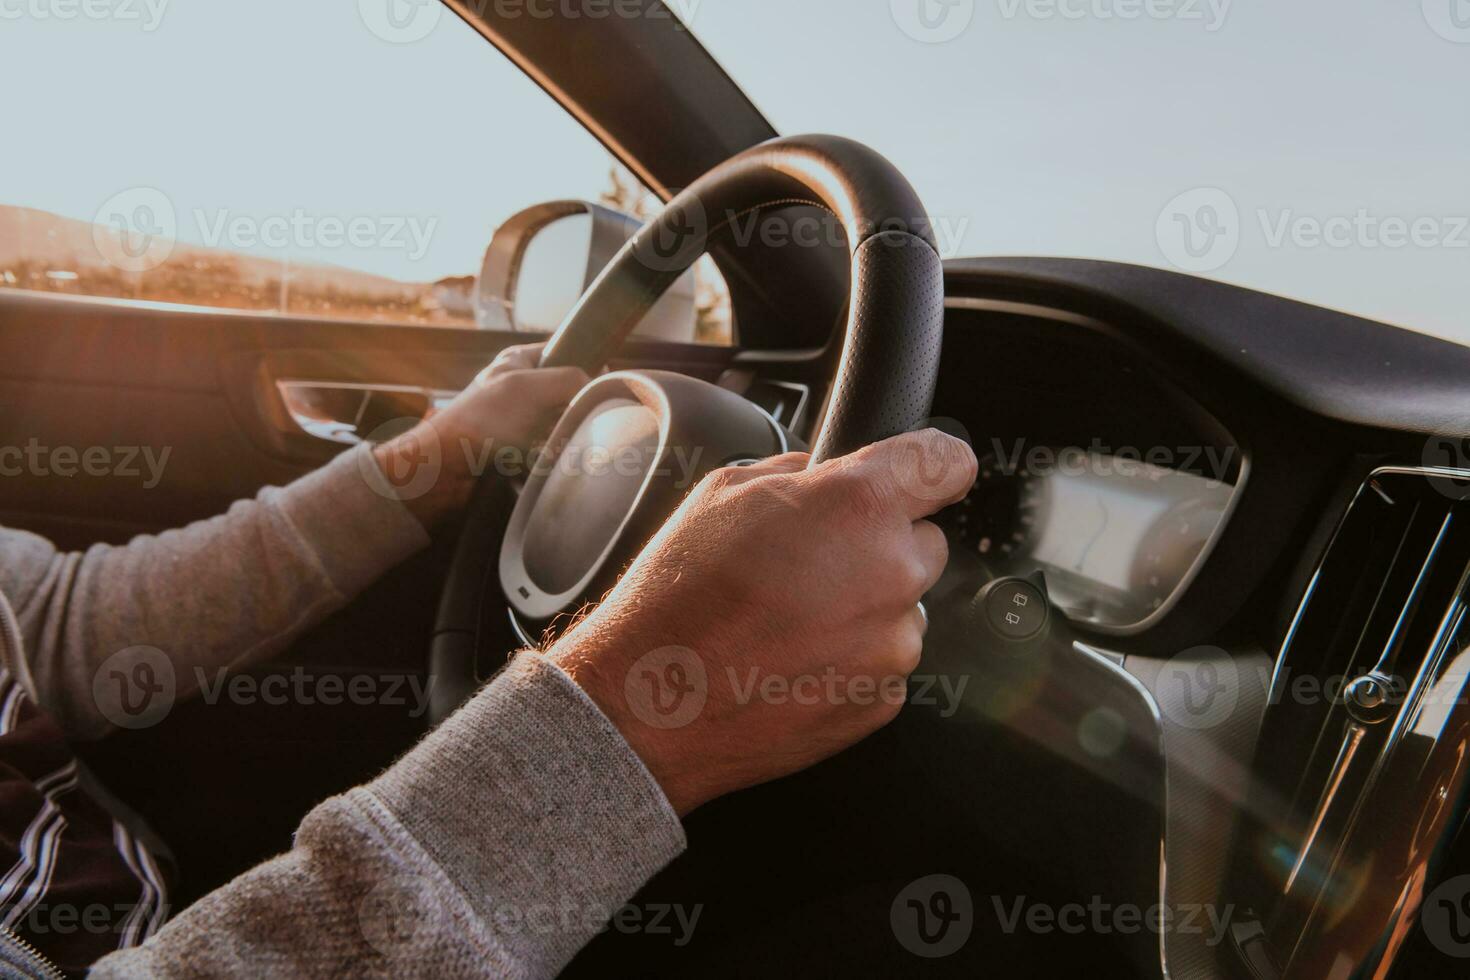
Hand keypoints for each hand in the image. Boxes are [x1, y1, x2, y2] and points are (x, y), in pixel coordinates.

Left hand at [373, 343, 586, 526]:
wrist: (445, 469)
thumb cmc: (478, 422)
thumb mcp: (526, 387)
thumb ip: (567, 379)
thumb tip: (594, 389)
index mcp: (518, 361)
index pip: (566, 352)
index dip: (586, 365)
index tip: (600, 383)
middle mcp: (520, 387)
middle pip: (568, 392)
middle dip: (575, 407)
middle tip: (577, 418)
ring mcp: (520, 419)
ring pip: (562, 423)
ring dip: (564, 435)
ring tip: (558, 444)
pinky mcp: (520, 449)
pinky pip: (551, 450)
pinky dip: (553, 456)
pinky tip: (547, 460)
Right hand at [549, 429, 977, 815]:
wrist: (653, 704)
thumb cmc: (680, 597)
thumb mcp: (724, 492)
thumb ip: (797, 474)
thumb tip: (825, 475)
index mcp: (860, 506)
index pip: (945, 462)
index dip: (930, 465)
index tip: (919, 475)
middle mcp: (891, 573)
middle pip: (924, 542)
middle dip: (880, 544)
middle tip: (811, 561)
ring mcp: (892, 643)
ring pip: (902, 606)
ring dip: (863, 606)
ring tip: (789, 619)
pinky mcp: (883, 699)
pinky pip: (883, 661)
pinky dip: (850, 658)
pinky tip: (792, 658)